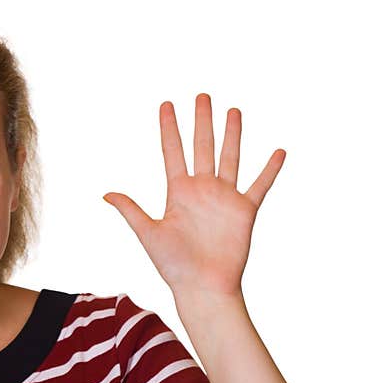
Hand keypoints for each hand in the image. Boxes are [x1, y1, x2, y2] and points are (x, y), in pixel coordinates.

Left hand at [103, 93, 284, 298]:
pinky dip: (269, 170)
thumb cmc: (173, 265)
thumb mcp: (148, 233)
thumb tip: (105, 194)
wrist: (202, 287)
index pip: (172, 151)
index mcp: (177, 192)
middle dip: (202, 121)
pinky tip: (278, 151)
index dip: (168, 128)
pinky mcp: (244, 212)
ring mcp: (224, 198)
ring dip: (232, 134)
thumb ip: (131, 210)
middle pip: (202, 146)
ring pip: (229, 157)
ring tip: (233, 110)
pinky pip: (260, 186)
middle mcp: (201, 190)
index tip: (166, 105)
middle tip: (202, 95)